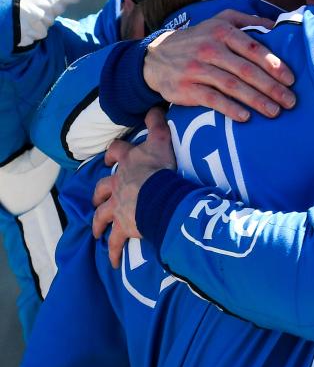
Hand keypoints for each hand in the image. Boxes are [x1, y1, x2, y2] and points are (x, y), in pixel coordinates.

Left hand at [92, 108, 176, 267]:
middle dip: (99, 195)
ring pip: (102, 216)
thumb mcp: (162, 141)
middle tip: (99, 200)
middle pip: (101, 189)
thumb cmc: (162, 168)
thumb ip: (158, 123)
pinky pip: (116, 242)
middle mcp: (118, 185)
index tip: (110, 159)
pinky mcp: (123, 227)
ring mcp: (118, 207)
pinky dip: (114, 252)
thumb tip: (153, 104)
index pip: (116, 154)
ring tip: (98, 232)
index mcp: (129, 164)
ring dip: (99, 224)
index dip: (112, 155)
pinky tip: (113, 262)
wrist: (159, 195)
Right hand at [144, 10, 295, 121]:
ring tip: (275, 111)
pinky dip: (230, 109)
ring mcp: (197, 68)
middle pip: (246, 70)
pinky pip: (212, 99)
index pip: (254, 49)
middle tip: (290, 101)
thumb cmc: (198, 39)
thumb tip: (279, 25)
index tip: (291, 79)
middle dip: (271, 87)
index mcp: (222, 31)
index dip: (274, 64)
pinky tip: (246, 117)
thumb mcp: (219, 21)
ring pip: (232, 86)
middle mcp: (210, 48)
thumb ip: (249, 21)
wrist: (155, 58)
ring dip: (256, 100)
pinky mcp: (186, 87)